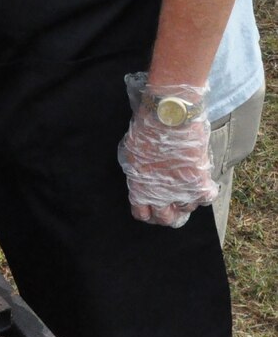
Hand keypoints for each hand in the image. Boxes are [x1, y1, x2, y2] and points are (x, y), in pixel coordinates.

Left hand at [118, 72, 217, 228]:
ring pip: (186, 209)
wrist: (168, 117)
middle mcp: (161, 195)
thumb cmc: (145, 130)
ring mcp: (182, 191)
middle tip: (169, 206)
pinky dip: (203, 193)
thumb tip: (142, 180)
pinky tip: (199, 183)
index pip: (142, 214)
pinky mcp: (200, 183)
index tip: (150, 207)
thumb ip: (137, 171)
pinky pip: (205, 198)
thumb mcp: (131, 152)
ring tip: (183, 188)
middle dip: (166, 214)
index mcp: (139, 187)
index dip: (146, 212)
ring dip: (185, 201)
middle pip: (166, 219)